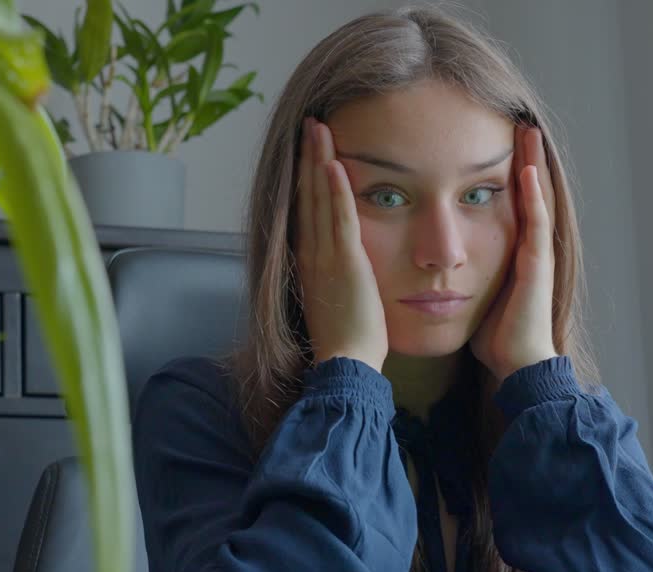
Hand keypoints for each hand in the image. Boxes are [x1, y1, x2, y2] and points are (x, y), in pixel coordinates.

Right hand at [295, 117, 387, 371]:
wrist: (344, 366)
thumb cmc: (347, 344)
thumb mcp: (336, 303)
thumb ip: (337, 278)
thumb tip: (343, 268)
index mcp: (308, 263)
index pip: (305, 210)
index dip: (305, 177)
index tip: (308, 150)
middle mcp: (310, 254)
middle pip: (306, 195)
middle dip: (307, 157)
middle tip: (310, 123)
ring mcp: (325, 256)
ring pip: (319, 199)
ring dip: (318, 160)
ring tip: (318, 127)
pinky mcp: (345, 263)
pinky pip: (340, 218)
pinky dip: (336, 189)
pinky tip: (334, 162)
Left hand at [469, 125, 557, 382]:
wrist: (515, 363)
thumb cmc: (494, 335)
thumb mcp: (471, 293)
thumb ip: (458, 274)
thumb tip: (430, 265)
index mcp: (511, 250)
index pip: (508, 201)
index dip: (502, 172)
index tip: (493, 142)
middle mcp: (527, 247)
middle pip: (526, 191)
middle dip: (523, 157)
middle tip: (518, 121)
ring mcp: (535, 254)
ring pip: (536, 198)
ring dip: (533, 164)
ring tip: (528, 131)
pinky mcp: (537, 265)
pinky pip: (537, 223)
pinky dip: (533, 196)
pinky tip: (528, 170)